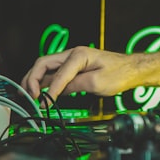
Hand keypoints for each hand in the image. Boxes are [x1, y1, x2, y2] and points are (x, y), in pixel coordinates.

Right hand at [22, 46, 138, 101]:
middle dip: (31, 79)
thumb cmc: (120, 73)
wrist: (132, 69)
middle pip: (43, 64)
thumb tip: (55, 92)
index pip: (57, 74)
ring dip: (34, 80)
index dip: (48, 91)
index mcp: (79, 55)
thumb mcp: (97, 83)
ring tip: (26, 94)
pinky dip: (44, 82)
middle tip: (26, 96)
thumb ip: (75, 86)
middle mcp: (73, 54)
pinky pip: (54, 73)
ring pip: (45, 68)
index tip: (42, 104)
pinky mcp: (74, 67)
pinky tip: (39, 92)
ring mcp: (72, 60)